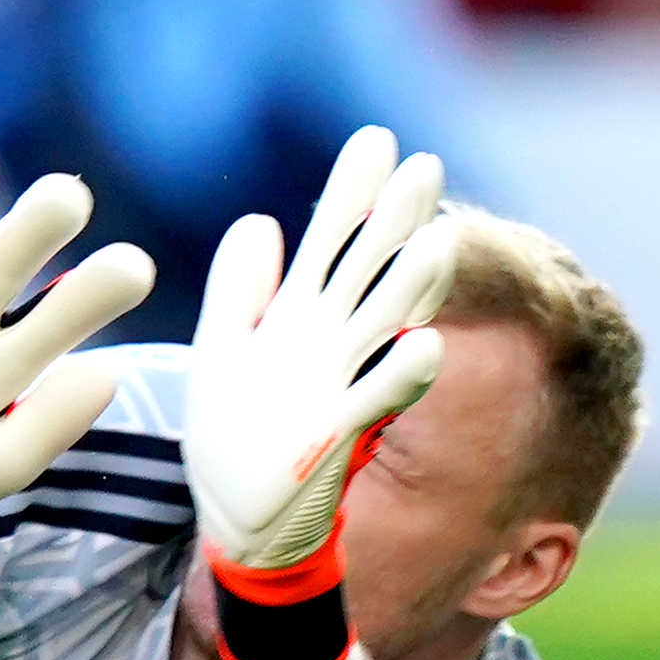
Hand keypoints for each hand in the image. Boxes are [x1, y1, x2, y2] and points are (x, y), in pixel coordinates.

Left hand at [187, 126, 455, 582]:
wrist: (237, 519)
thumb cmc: (234, 436)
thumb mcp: (221, 349)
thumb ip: (240, 289)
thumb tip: (263, 221)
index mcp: (296, 320)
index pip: (330, 243)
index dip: (352, 196)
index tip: (378, 139)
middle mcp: (328, 346)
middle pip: (367, 270)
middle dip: (394, 222)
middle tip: (424, 164)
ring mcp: (339, 387)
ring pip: (384, 327)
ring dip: (411, 288)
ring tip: (438, 240)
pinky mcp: (338, 436)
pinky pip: (376, 402)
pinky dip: (401, 376)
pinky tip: (426, 344)